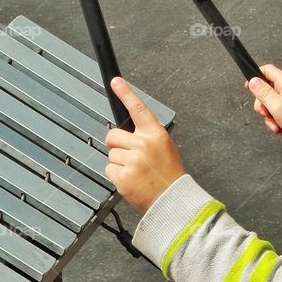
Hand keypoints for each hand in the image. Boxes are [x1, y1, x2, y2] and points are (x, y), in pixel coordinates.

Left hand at [105, 77, 185, 213]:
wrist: (172, 199)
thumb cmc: (168, 174)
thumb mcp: (164, 147)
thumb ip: (146, 136)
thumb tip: (126, 133)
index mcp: (155, 134)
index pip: (138, 108)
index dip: (125, 93)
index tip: (116, 82)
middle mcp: (143, 144)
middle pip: (113, 135)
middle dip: (116, 145)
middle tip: (130, 156)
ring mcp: (133, 160)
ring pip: (111, 155)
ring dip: (119, 163)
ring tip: (135, 171)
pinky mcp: (123, 176)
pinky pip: (109, 169)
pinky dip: (116, 176)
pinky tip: (130, 179)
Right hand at [244, 64, 281, 138]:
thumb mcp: (276, 105)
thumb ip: (263, 92)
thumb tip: (253, 81)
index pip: (267, 70)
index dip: (256, 77)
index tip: (249, 87)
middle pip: (266, 90)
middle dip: (262, 104)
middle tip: (266, 112)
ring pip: (271, 104)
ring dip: (269, 116)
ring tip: (276, 124)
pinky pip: (278, 112)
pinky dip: (276, 121)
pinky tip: (280, 127)